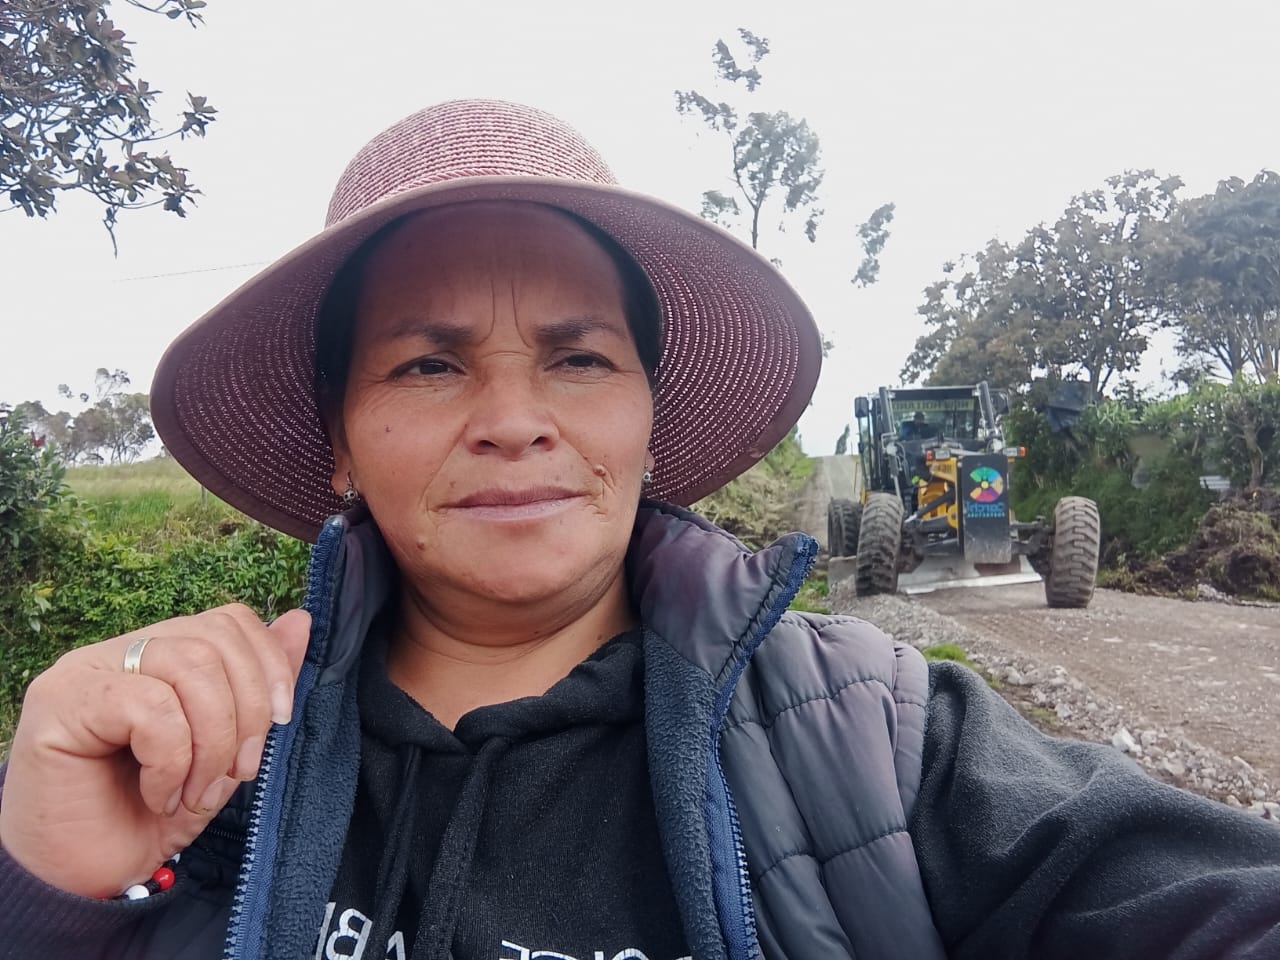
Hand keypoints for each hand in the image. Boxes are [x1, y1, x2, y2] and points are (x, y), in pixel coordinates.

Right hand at [0, 604, 309, 897]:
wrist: (79, 882)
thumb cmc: (146, 817)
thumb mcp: (223, 753)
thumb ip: (258, 689)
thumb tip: (301, 620)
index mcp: (158, 654)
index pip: (228, 621)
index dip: (268, 666)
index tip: (281, 723)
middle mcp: (118, 651)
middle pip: (215, 640)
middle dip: (248, 712)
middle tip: (238, 773)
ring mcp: (86, 671)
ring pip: (190, 666)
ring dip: (213, 741)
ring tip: (197, 793)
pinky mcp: (60, 702)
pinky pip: (150, 707)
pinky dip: (172, 760)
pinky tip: (158, 795)